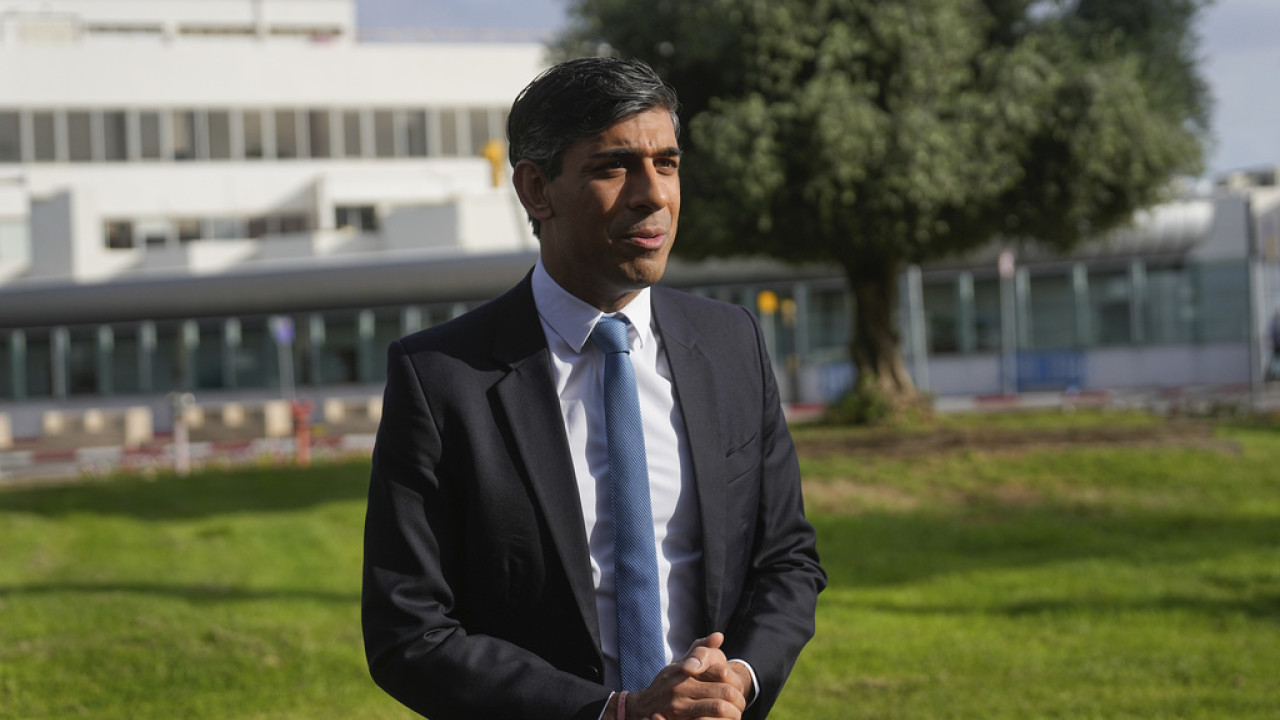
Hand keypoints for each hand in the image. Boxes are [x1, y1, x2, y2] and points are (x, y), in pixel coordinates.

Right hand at [624, 633, 748, 719]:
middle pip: (724, 691)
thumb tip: (719, 636)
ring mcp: (678, 707)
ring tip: (735, 715)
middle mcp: (680, 687)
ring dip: (733, 713)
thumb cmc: (667, 684)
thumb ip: (699, 650)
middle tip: (740, 705)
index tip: (738, 688)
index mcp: (684, 670)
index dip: (735, 681)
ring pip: (719, 708)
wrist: (643, 707)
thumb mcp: (679, 664)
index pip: (721, 672)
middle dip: (738, 700)